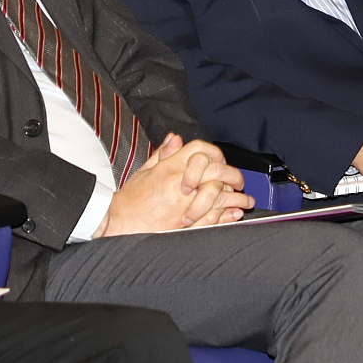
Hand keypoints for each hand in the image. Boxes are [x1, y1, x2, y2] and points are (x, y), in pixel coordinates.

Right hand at [95, 133, 253, 236]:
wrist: (117, 222)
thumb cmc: (130, 199)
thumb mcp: (145, 170)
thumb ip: (163, 154)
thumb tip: (176, 137)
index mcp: (170, 167)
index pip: (201, 150)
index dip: (215, 155)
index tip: (222, 163)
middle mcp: (180, 184)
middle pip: (217, 171)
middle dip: (233, 175)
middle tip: (239, 181)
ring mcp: (184, 204)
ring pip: (220, 195)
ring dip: (236, 198)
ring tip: (245, 200)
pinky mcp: (185, 225)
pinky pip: (213, 218)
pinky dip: (227, 216)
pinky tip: (234, 213)